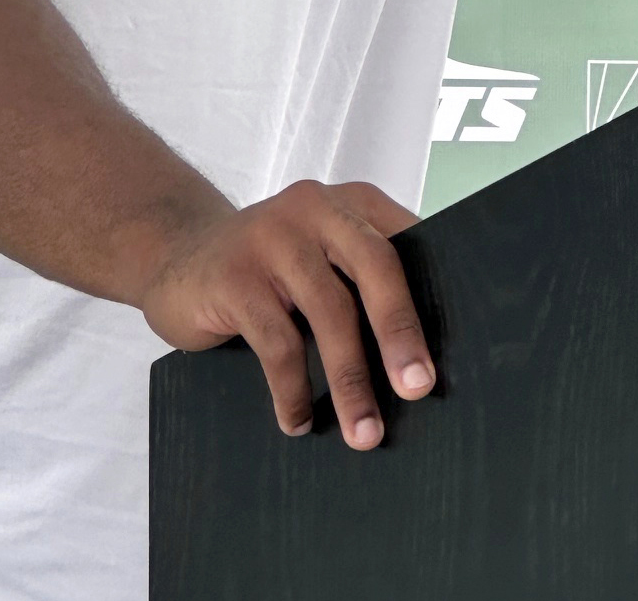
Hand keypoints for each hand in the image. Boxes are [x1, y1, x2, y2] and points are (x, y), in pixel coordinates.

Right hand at [137, 179, 435, 449]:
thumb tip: (420, 361)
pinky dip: (292, 390)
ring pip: (328, 311)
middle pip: (375, 267)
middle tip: (418, 388)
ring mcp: (271, 236)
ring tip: (364, 433)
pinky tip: (297, 421)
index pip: (406, 242)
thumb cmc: (268, 268)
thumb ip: (361, 284)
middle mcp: (315, 208)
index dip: (436, 290)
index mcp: (350, 203)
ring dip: (349, 381)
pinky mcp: (234, 274)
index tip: (461, 345)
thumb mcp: (318, 259)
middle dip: (400, 332)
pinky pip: (276, 340)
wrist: (176, 254)